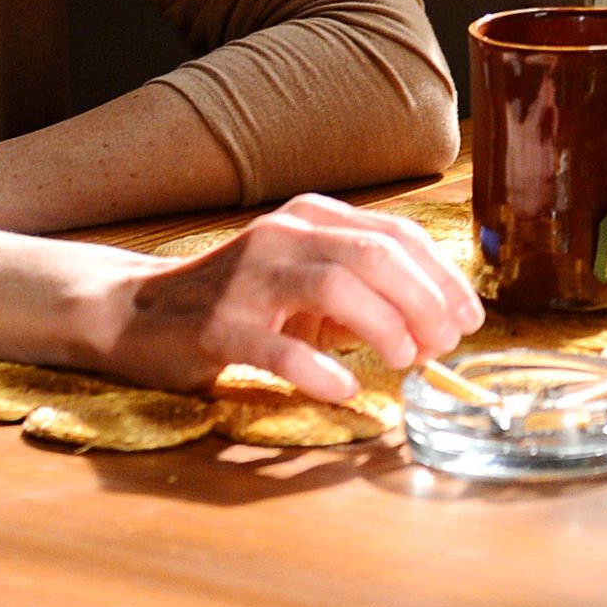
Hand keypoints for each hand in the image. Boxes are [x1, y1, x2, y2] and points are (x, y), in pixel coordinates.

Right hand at [88, 194, 485, 403]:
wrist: (138, 312)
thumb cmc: (236, 299)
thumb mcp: (302, 281)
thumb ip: (359, 292)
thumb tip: (432, 324)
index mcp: (309, 218)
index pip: (395, 234)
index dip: (441, 276)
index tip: (467, 316)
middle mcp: (282, 236)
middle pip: (374, 255)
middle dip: (424, 300)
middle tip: (443, 345)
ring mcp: (247, 278)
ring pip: (334, 286)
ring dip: (384, 326)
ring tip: (406, 361)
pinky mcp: (218, 325)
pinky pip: (278, 345)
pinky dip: (320, 368)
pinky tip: (345, 387)